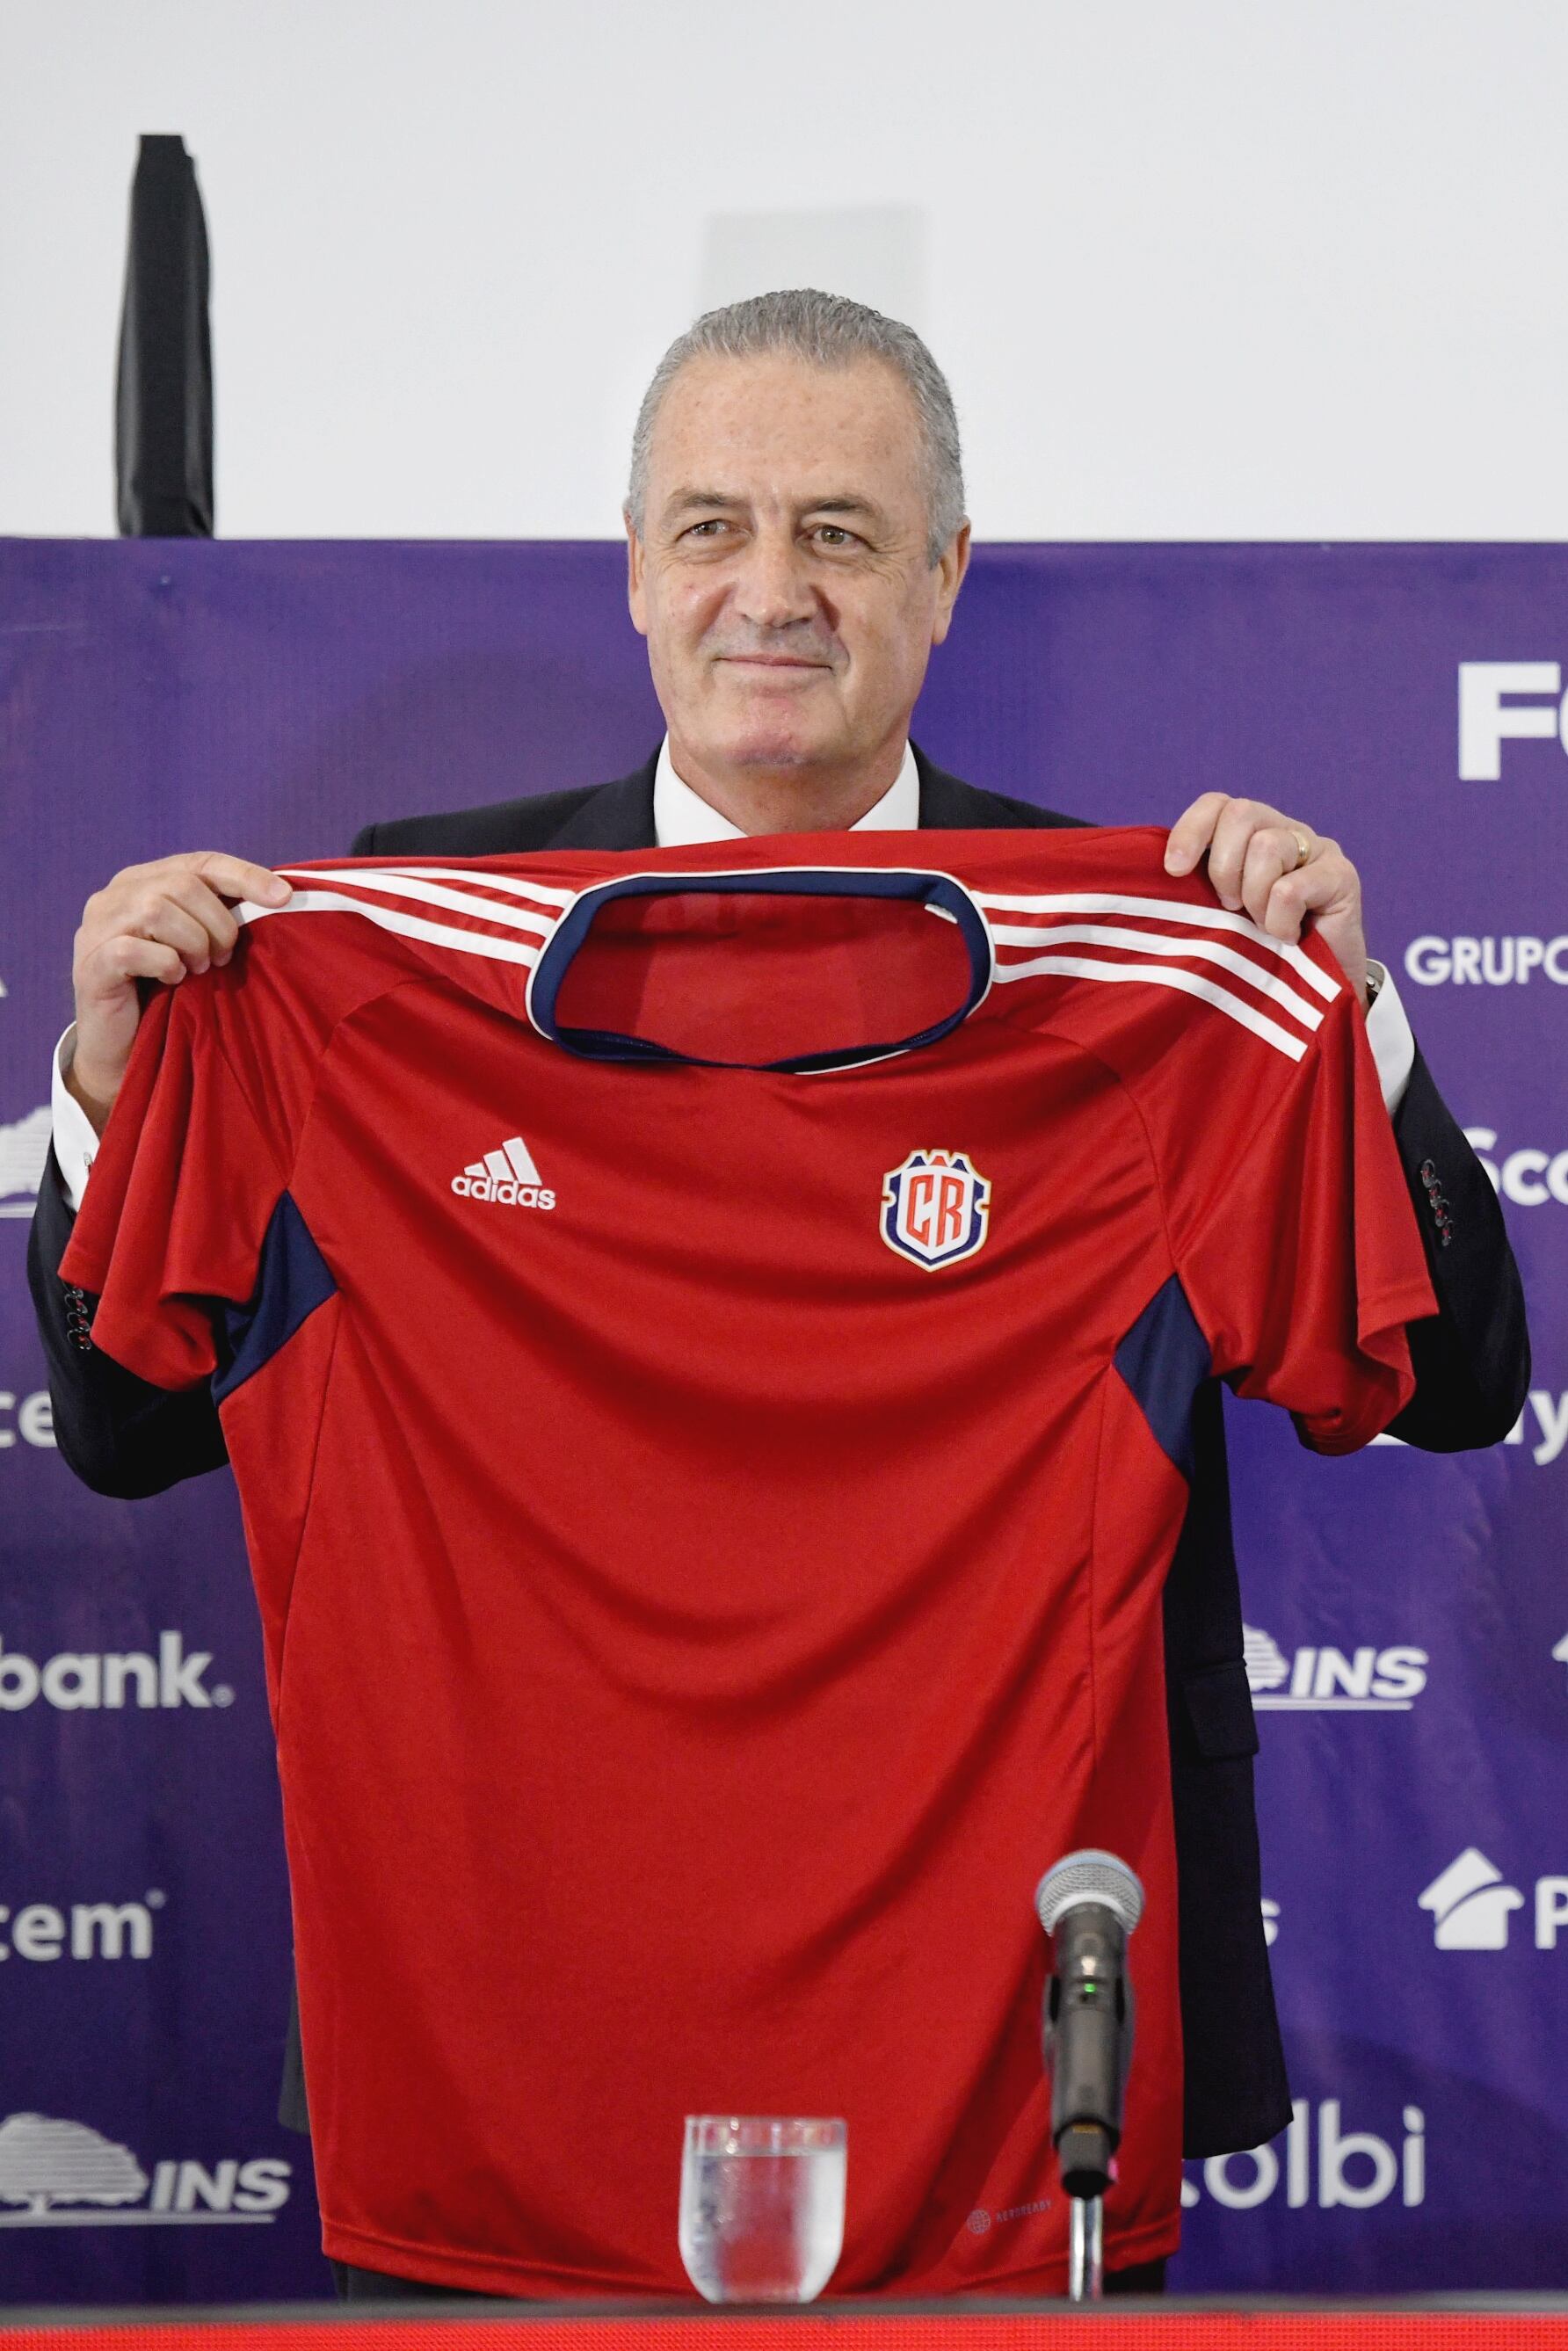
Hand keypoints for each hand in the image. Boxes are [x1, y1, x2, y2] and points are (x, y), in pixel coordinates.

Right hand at [66, 852, 290, 1134]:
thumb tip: (280, 896)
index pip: (201, 862)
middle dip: (217, 924)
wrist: (124, 1048)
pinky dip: (165, 965)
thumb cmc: (168, 991)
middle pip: (182, 884)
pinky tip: (173, 980)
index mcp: (145, 880)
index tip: (283, 896)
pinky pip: (135, 950)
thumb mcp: (198, 945)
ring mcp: (97, 927)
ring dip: (192, 944)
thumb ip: (220, 916)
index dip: (244, 876)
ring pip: (156, 910)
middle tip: (223, 957)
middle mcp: (116, 895)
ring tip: (197, 970)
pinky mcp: (92, 963)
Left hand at [1163, 793, 1368, 1006]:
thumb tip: (1160, 875)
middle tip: (1229, 909)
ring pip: (1267, 846)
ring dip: (1254, 898)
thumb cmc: (1257, 954)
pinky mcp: (1342, 875)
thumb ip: (1195, 888)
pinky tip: (1287, 938)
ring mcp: (1317, 850)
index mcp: (1249, 836)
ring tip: (1261, 928)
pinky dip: (1279, 920)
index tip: (1174, 870)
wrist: (1313, 996)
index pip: (1216, 804)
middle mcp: (1284, 832)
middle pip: (1241, 814)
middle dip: (1223, 867)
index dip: (1190, 830)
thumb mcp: (1215, 916)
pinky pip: (1291, 888)